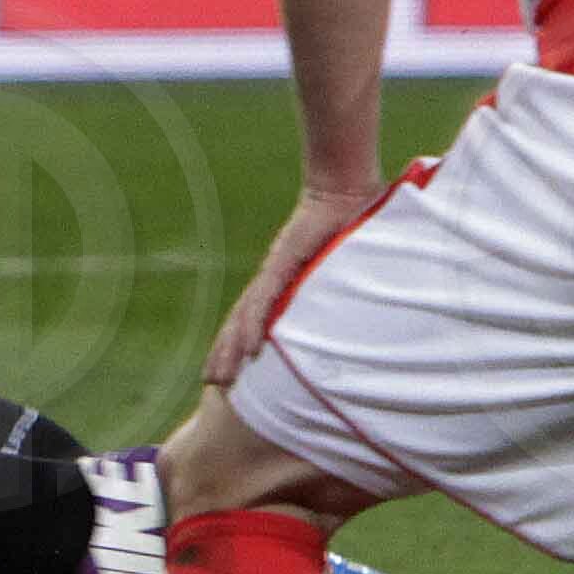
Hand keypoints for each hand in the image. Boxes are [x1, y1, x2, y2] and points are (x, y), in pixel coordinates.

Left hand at [207, 182, 377, 384]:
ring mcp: (276, 271)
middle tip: (211, 383)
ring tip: (222, 378)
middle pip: (240, 322)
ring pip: (246, 318)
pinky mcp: (285, 264)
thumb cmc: (347, 224)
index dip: (236, 342)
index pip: (251, 316)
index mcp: (281, 281)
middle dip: (224, 353)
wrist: (341, 189)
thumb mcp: (342, 266)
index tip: (227, 368)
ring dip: (233, 349)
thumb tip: (362, 313)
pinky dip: (257, 326)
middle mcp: (272, 279)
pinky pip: (267, 301)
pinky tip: (250, 349)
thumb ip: (341, 289)